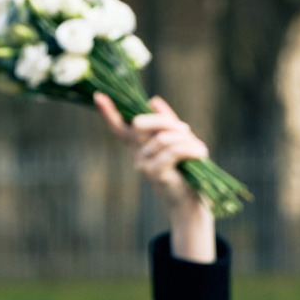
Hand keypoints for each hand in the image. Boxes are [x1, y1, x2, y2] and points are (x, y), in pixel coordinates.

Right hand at [97, 93, 214, 261]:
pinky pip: (172, 151)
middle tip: (186, 129)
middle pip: (140, 124)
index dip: (108, 113)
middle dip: (164, 121)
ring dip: (186, 140)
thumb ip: (167, 123)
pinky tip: (201, 153)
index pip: (120, 128)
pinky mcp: (154, 173)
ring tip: (201, 150)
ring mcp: (143, 164)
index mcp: (140, 146)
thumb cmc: (187, 172)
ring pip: (163, 138)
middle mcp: (137, 154)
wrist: (192, 203)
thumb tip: (154, 101)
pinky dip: (190, 149)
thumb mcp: (178, 142)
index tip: (98, 96)